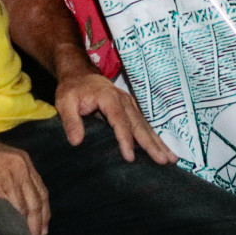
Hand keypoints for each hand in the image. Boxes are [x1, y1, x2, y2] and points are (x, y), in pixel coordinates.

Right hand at [0, 130, 50, 234]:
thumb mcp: (0, 159)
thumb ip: (12, 175)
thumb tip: (17, 200)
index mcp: (23, 160)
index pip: (40, 190)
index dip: (44, 211)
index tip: (44, 226)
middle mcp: (21, 167)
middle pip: (36, 201)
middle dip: (38, 222)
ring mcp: (8, 175)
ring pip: (23, 207)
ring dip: (25, 226)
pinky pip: (7, 207)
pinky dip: (10, 221)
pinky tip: (9, 231)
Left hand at [55, 70, 175, 163]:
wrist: (81, 74)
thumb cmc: (72, 89)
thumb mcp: (65, 103)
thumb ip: (70, 121)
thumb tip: (76, 142)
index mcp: (109, 98)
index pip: (119, 120)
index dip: (125, 139)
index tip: (130, 157)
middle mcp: (125, 101)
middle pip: (139, 125)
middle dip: (152, 144)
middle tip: (163, 160)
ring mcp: (130, 105)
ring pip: (146, 126)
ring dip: (158, 143)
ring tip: (171, 159)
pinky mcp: (132, 110)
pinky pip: (144, 126)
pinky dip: (154, 138)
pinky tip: (163, 150)